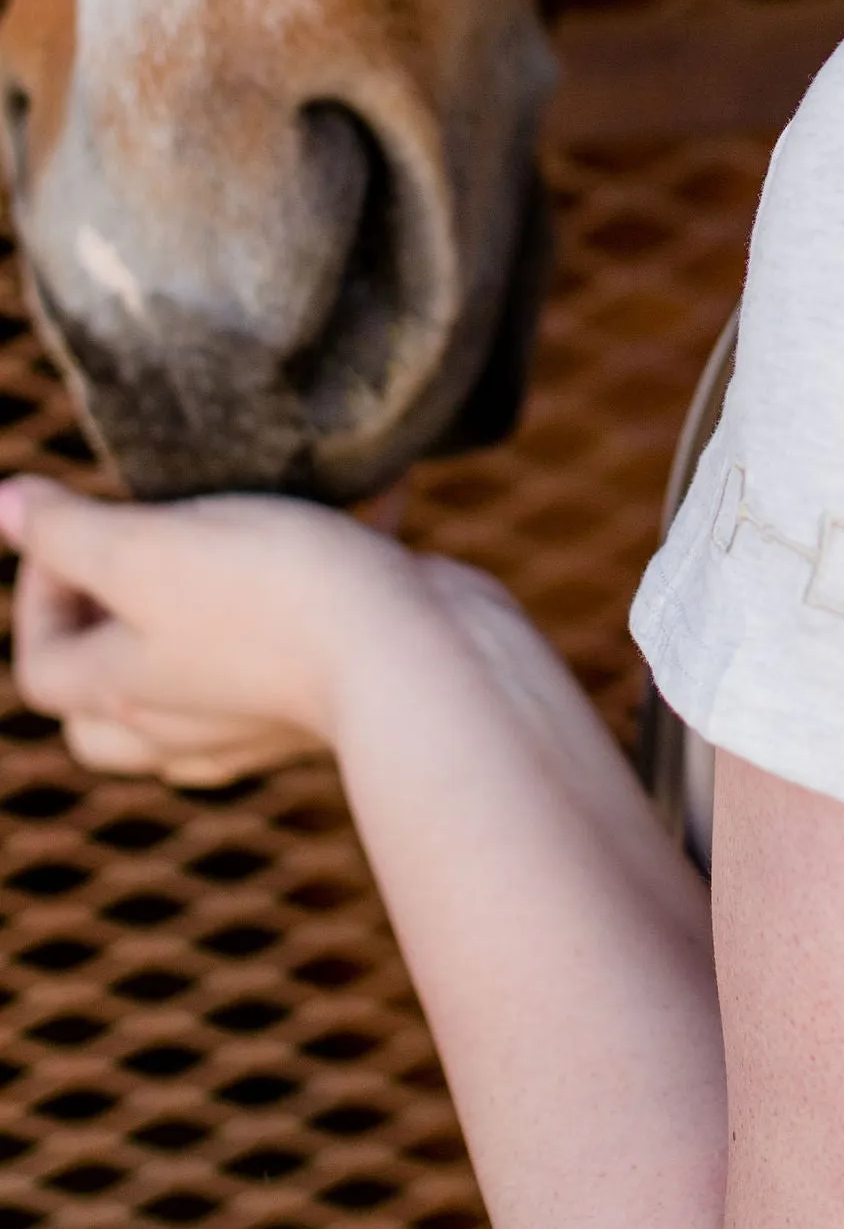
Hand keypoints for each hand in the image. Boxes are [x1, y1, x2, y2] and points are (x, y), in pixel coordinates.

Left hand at [1, 478, 419, 786]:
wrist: (417, 657)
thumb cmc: (273, 601)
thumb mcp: (149, 549)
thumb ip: (68, 532)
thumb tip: (3, 506)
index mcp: (124, 693)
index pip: (39, 667)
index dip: (38, 590)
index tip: (81, 520)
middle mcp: (184, 722)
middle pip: (108, 707)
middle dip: (107, 634)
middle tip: (140, 555)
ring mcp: (260, 718)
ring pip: (201, 684)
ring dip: (204, 619)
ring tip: (237, 535)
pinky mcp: (332, 691)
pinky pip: (296, 648)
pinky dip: (309, 589)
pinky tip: (348, 514)